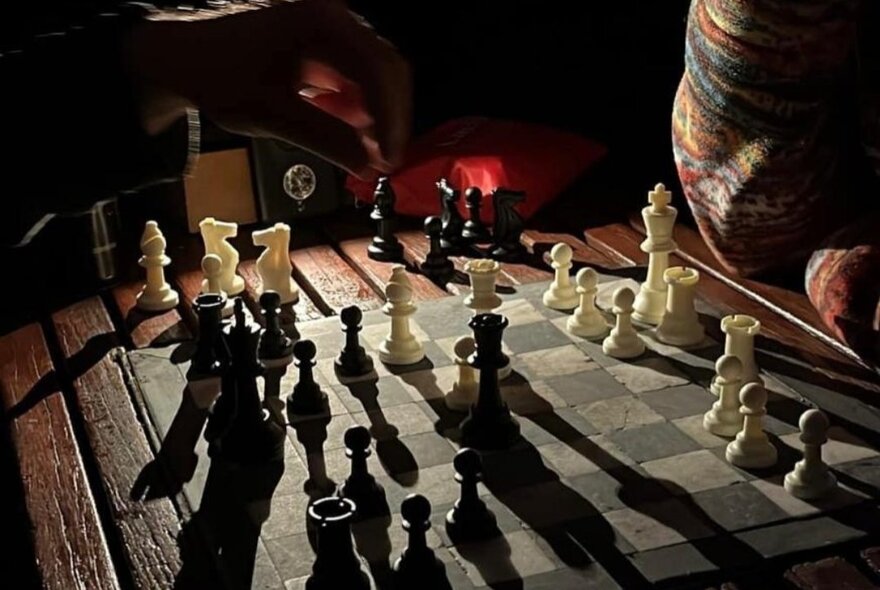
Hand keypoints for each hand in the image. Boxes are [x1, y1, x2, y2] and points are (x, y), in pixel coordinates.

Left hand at [126, 0, 411, 176]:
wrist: (181, 55)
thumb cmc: (215, 72)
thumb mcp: (271, 114)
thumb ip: (324, 139)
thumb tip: (366, 165)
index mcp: (320, 22)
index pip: (378, 70)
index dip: (390, 119)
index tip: (388, 156)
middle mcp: (330, 15)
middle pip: (385, 68)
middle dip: (388, 118)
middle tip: (385, 160)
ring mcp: (327, 26)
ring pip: (374, 72)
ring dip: (375, 114)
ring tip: (366, 152)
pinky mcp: (322, 42)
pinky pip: (355, 73)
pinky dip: (357, 105)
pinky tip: (347, 130)